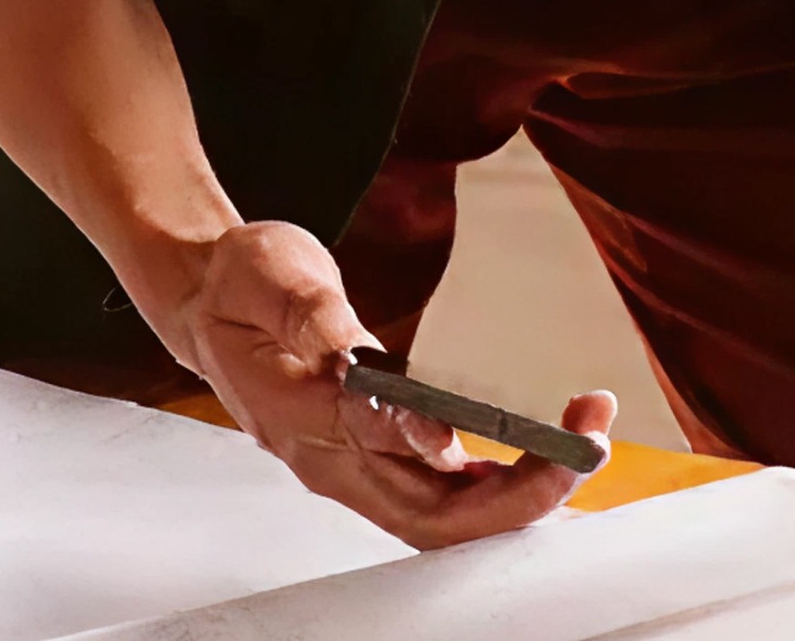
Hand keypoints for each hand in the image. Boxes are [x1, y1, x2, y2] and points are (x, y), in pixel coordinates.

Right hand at [150, 218, 615, 547]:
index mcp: (303, 414)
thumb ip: (316, 317)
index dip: (437, 448)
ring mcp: (354, 465)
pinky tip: (540, 461)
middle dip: (515, 496)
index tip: (493, 432)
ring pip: (442, 517)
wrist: (207, 301)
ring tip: (585, 444)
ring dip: (519, 494)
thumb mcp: (273, 276)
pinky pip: (439, 496)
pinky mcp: (371, 456)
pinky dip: (495, 488)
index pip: (377, 447)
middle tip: (586, 444)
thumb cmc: (243, 286)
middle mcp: (333, 458)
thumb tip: (355, 359)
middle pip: (429, 515)